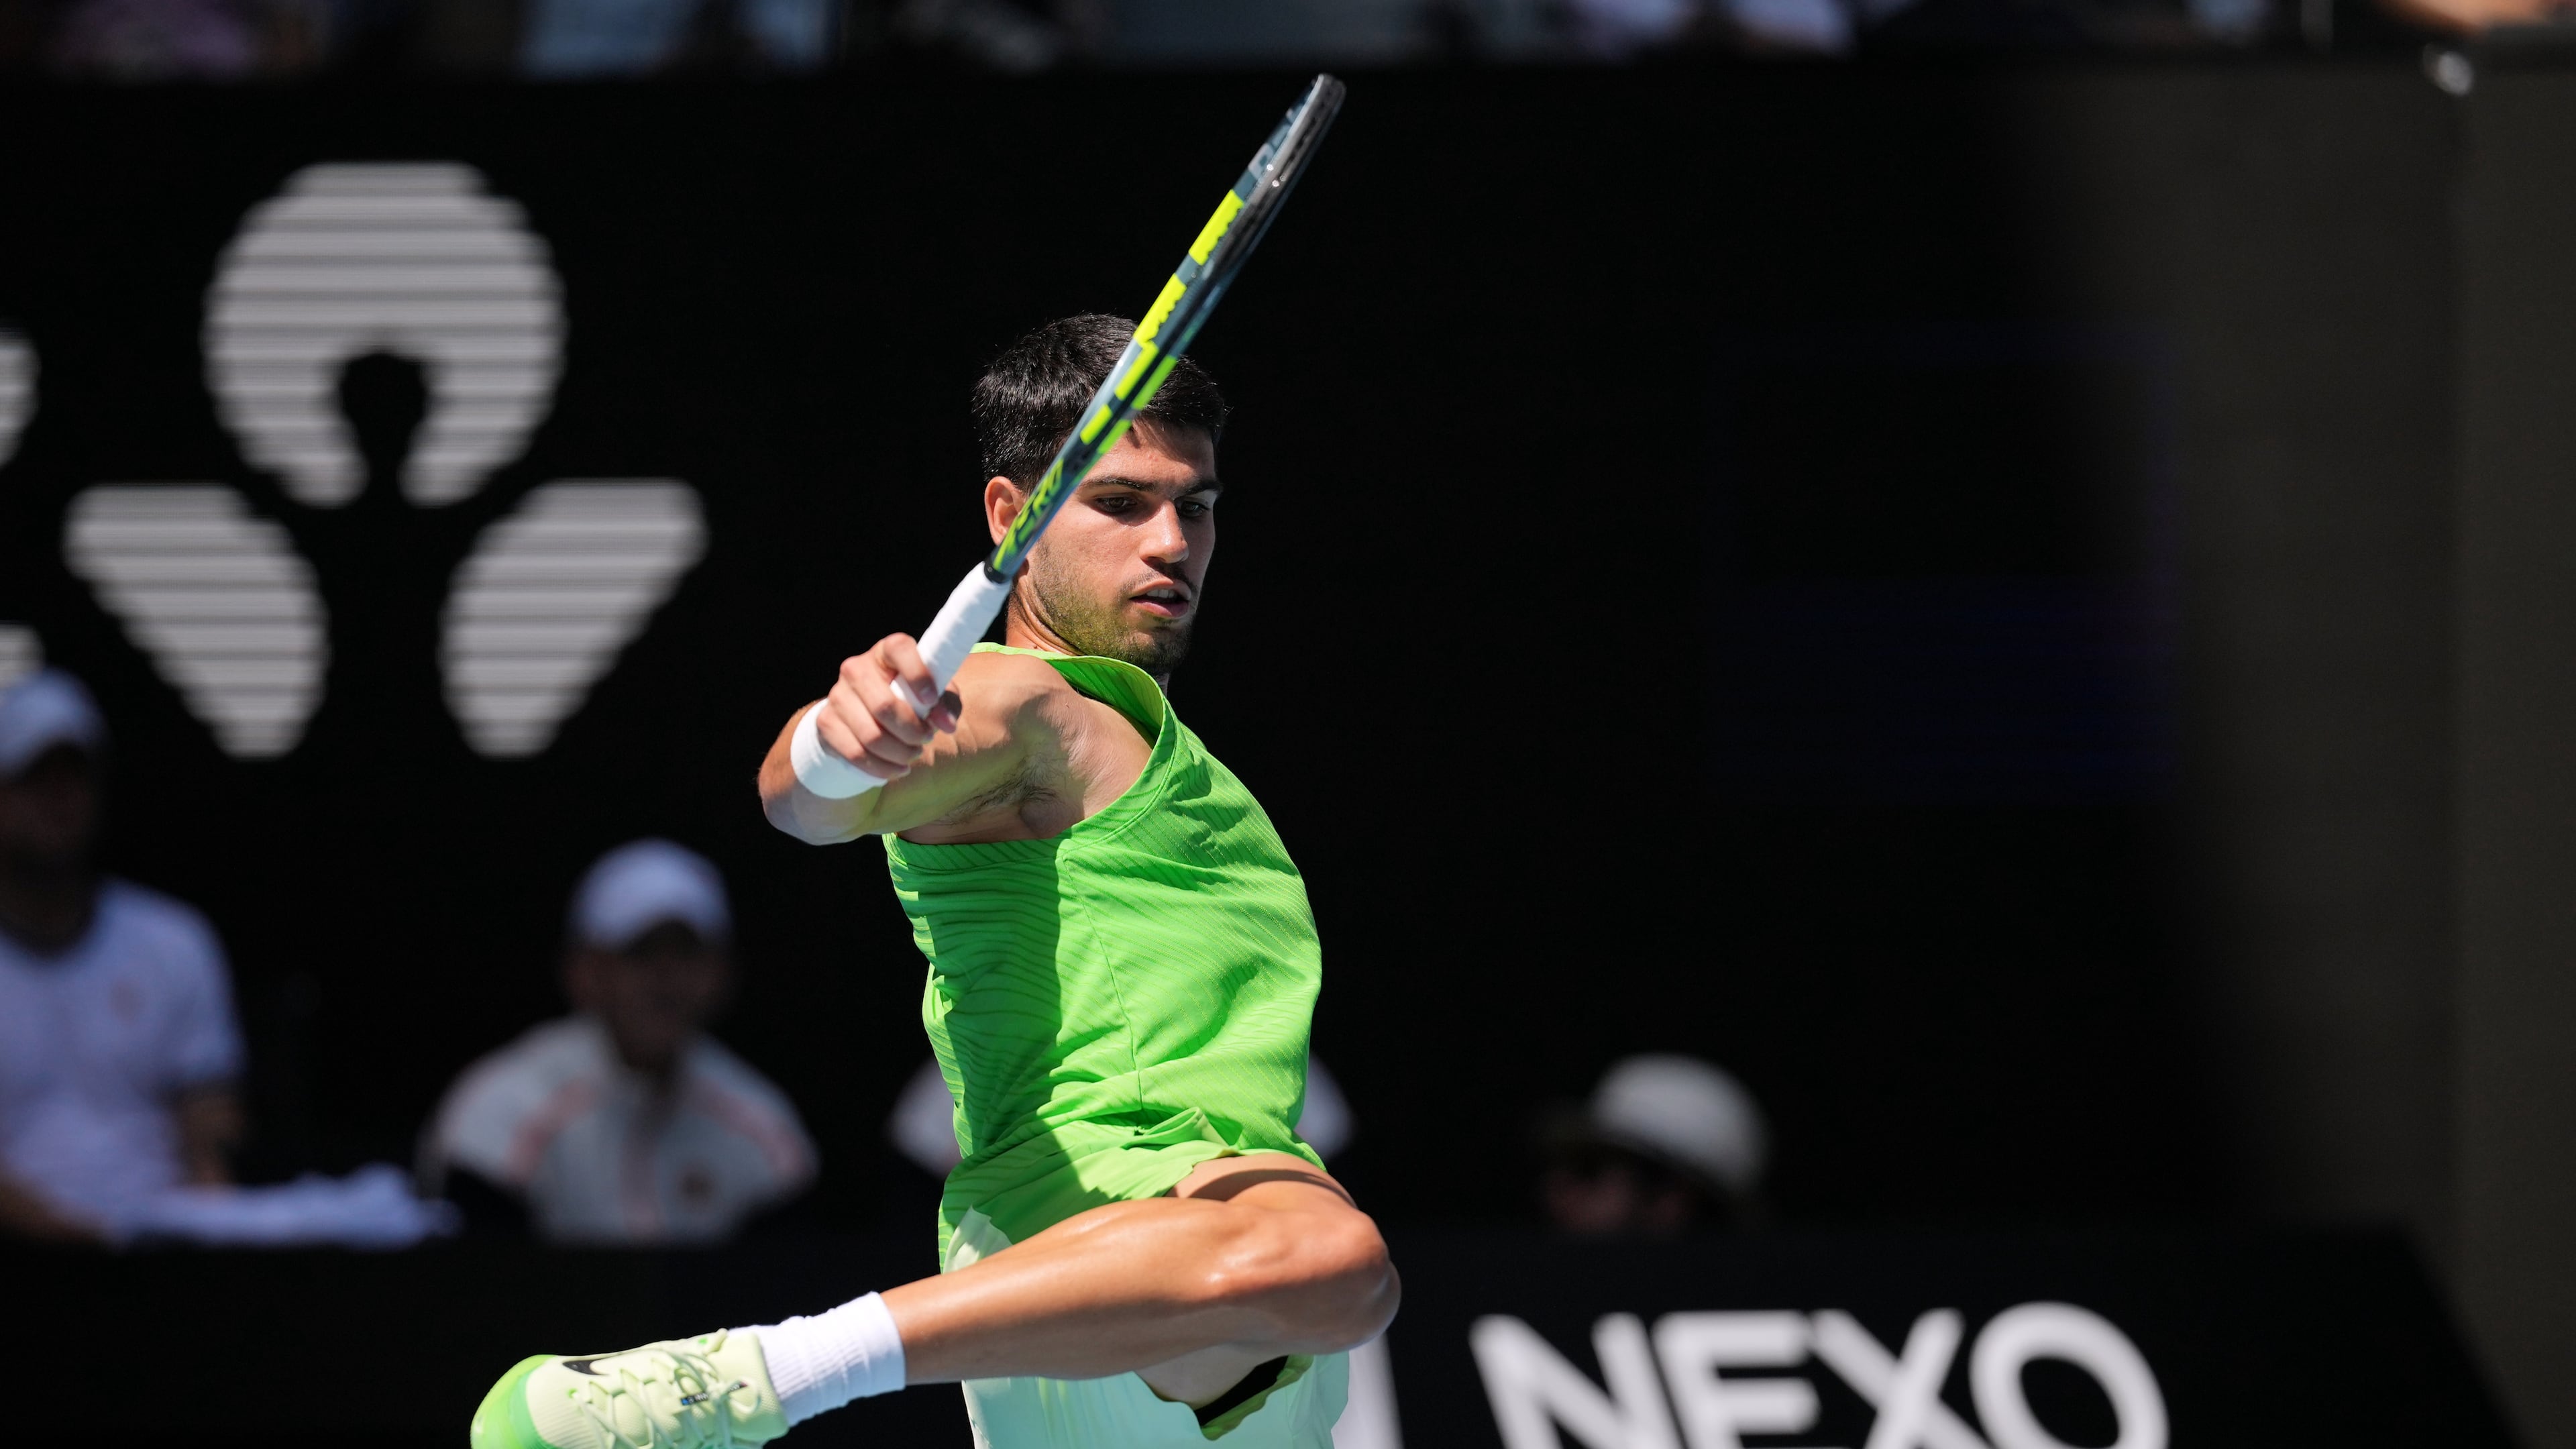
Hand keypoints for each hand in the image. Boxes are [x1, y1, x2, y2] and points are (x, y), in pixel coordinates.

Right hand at [811, 633, 963, 785]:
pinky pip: (855, 753)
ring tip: (913, 755)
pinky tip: (896, 768)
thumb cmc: (910, 699)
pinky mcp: (826, 722)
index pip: (899, 649)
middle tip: (925, 739)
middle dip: (912, 731)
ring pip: (871, 736)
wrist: (867, 714)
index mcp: (887, 651)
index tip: (931, 700)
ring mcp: (837, 694)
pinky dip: (881, 768)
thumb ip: (945, 705)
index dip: (918, 675)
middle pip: (884, 706)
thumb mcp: (935, 698)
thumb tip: (945, 724)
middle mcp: (856, 668)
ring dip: (899, 753)